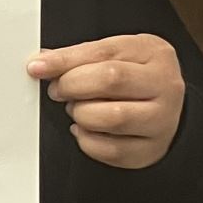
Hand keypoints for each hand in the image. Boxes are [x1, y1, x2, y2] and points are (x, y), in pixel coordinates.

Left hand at [26, 35, 185, 168]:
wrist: (164, 105)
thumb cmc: (134, 75)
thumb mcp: (114, 54)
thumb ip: (79, 57)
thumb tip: (41, 63)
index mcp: (153, 53)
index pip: (103, 52)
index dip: (65, 60)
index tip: (37, 66)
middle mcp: (165, 86)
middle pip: (110, 80)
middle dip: (73, 85)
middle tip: (58, 90)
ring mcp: (162, 121)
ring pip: (113, 117)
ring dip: (81, 113)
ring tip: (76, 108)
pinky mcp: (152, 151)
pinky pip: (111, 150)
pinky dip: (87, 140)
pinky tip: (85, 129)